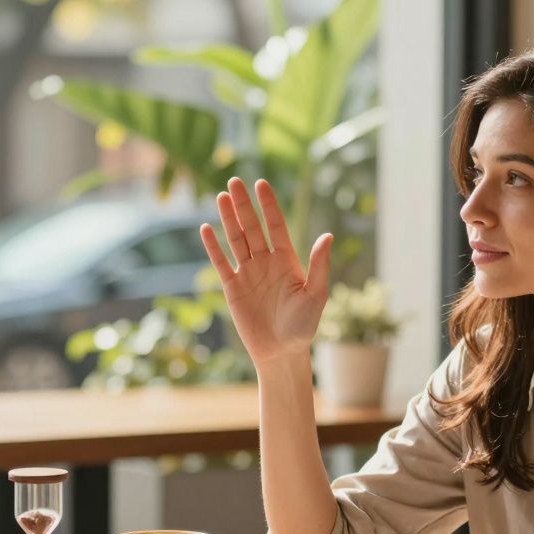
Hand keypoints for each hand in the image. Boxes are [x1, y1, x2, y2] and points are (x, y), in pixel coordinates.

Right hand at [200, 177, 333, 368]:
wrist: (281, 352)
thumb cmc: (303, 326)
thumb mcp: (316, 295)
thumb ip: (319, 265)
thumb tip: (327, 236)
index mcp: (287, 260)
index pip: (275, 225)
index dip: (268, 205)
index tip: (261, 184)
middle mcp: (266, 262)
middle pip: (252, 227)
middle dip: (244, 205)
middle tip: (235, 180)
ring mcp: (248, 274)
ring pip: (236, 240)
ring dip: (228, 219)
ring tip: (221, 196)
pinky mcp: (233, 289)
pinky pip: (221, 263)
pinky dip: (213, 247)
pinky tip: (206, 229)